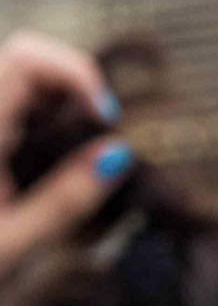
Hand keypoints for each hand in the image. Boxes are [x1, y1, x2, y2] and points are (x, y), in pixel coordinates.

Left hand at [0, 30, 131, 265]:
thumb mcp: (8, 246)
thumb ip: (63, 201)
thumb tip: (118, 154)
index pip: (25, 60)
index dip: (74, 71)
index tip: (104, 115)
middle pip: (28, 61)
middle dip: (74, 84)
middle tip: (100, 128)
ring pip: (22, 81)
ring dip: (60, 101)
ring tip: (82, 145)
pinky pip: (14, 106)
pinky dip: (43, 117)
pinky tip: (53, 158)